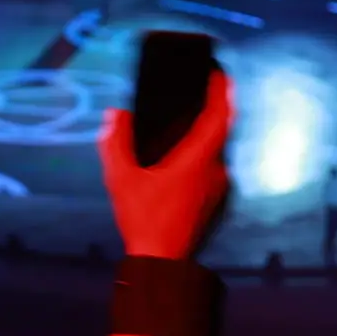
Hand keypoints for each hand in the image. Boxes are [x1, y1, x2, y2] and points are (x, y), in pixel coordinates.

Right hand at [101, 70, 232, 259]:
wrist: (161, 262)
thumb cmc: (143, 220)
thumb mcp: (120, 179)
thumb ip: (115, 143)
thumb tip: (114, 115)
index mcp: (198, 160)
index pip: (220, 117)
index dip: (222, 91)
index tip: (219, 73)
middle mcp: (214, 171)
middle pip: (220, 130)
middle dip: (212, 106)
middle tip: (199, 88)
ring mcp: (217, 187)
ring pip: (216, 149)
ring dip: (205, 130)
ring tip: (187, 116)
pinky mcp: (213, 199)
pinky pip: (211, 165)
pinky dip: (201, 151)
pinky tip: (182, 151)